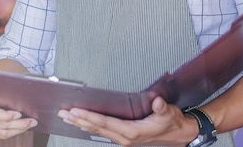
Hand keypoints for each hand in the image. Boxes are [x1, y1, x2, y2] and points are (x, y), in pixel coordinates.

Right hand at [0, 90, 37, 138]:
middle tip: (31, 121)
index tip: (19, 114)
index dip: (5, 115)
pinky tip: (22, 128)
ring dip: (18, 129)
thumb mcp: (3, 85)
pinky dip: (13, 132)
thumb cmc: (1, 87)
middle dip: (18, 124)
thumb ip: (9, 89)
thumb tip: (24, 92)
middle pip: (0, 124)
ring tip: (30, 124)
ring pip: (1, 133)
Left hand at [57, 96, 197, 146]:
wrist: (180, 134)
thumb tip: (156, 102)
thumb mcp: (169, 114)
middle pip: (96, 128)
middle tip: (62, 112)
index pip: (105, 123)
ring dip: (81, 123)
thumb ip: (161, 109)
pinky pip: (102, 132)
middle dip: (78, 120)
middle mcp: (125, 137)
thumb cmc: (172, 122)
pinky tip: (82, 122)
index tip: (75, 111)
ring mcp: (123, 139)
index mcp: (132, 132)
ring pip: (97, 131)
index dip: (89, 116)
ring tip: (66, 117)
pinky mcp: (123, 137)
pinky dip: (90, 126)